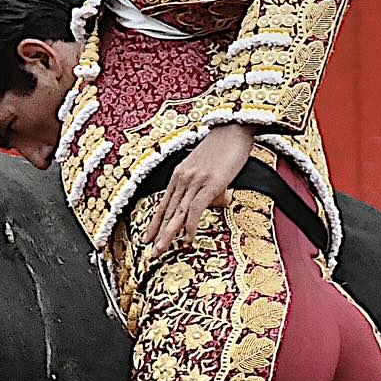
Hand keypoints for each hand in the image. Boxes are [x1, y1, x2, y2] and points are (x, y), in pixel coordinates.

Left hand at [143, 123, 256, 255]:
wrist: (233, 128)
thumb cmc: (224, 146)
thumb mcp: (206, 167)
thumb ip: (204, 184)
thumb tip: (212, 200)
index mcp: (180, 174)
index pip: (164, 203)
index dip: (155, 223)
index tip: (147, 238)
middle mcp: (183, 179)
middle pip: (168, 211)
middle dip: (158, 234)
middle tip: (151, 253)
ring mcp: (195, 181)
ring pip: (177, 213)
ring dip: (168, 234)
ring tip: (161, 250)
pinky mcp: (209, 184)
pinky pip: (195, 209)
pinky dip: (191, 225)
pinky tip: (188, 238)